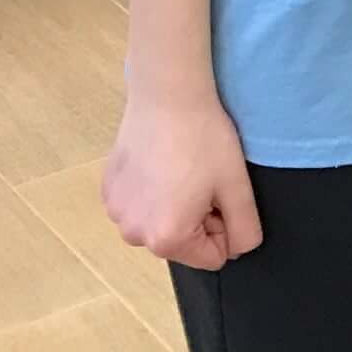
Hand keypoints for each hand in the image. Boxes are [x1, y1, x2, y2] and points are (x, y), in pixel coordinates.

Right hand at [103, 90, 262, 271]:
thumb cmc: (205, 140)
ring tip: (179, 167)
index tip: (218, 193)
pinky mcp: (107, 190)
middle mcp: (134, 235)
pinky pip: (139, 205)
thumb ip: (244, 231)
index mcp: (167, 240)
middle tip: (200, 176)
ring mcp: (116, 213)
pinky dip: (152, 191)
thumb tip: (237, 250)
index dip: (224, 225)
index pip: (213, 257)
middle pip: (183, 242)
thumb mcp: (238, 188)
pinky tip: (159, 161)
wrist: (167, 95)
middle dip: (197, 217)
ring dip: (174, 205)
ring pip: (160, 223)